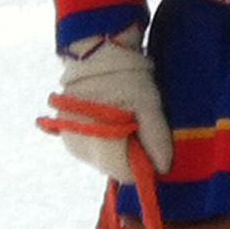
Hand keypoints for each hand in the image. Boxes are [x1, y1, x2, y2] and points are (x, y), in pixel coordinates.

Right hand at [55, 33, 173, 183]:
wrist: (95, 55)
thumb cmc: (126, 78)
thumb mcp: (149, 104)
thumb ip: (156, 138)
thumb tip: (163, 169)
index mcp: (98, 139)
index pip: (125, 173)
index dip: (143, 164)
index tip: (150, 144)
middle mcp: (79, 146)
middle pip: (113, 168)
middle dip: (130, 155)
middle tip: (138, 126)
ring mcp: (69, 141)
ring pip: (102, 162)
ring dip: (117, 149)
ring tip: (124, 119)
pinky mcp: (65, 136)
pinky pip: (91, 151)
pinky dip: (104, 143)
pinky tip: (110, 121)